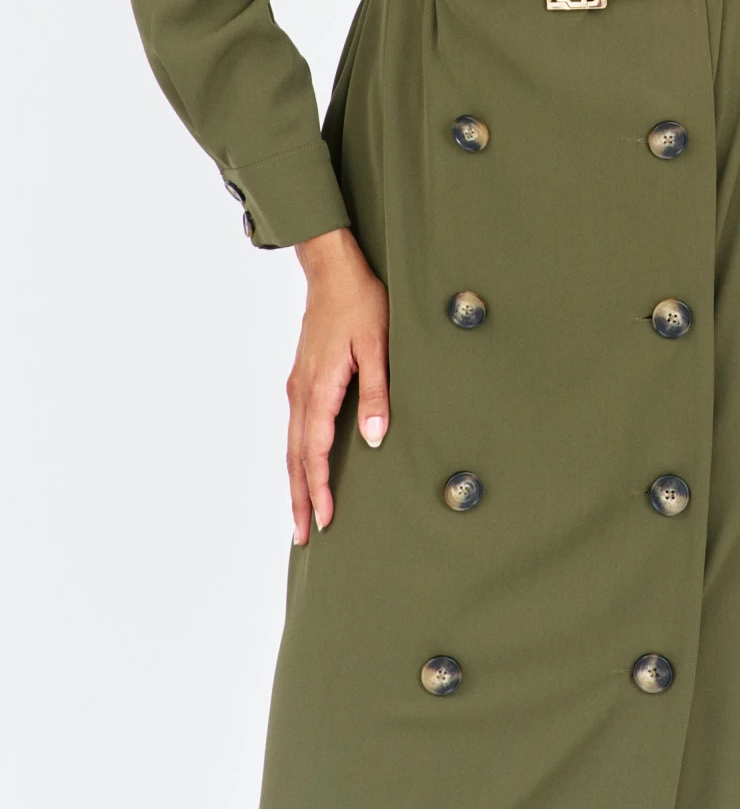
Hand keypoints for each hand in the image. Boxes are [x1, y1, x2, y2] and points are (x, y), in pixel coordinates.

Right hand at [286, 227, 388, 543]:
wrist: (333, 272)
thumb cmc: (360, 304)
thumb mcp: (378, 344)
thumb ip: (376, 390)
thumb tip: (373, 435)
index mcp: (319, 388)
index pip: (316, 451)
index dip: (320, 488)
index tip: (323, 519)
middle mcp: (301, 393)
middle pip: (296, 457)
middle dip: (300, 498)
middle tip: (303, 536)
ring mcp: (298, 387)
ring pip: (292, 446)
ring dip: (295, 482)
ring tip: (299, 515)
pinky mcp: (301, 381)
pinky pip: (295, 430)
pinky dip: (296, 458)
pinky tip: (303, 469)